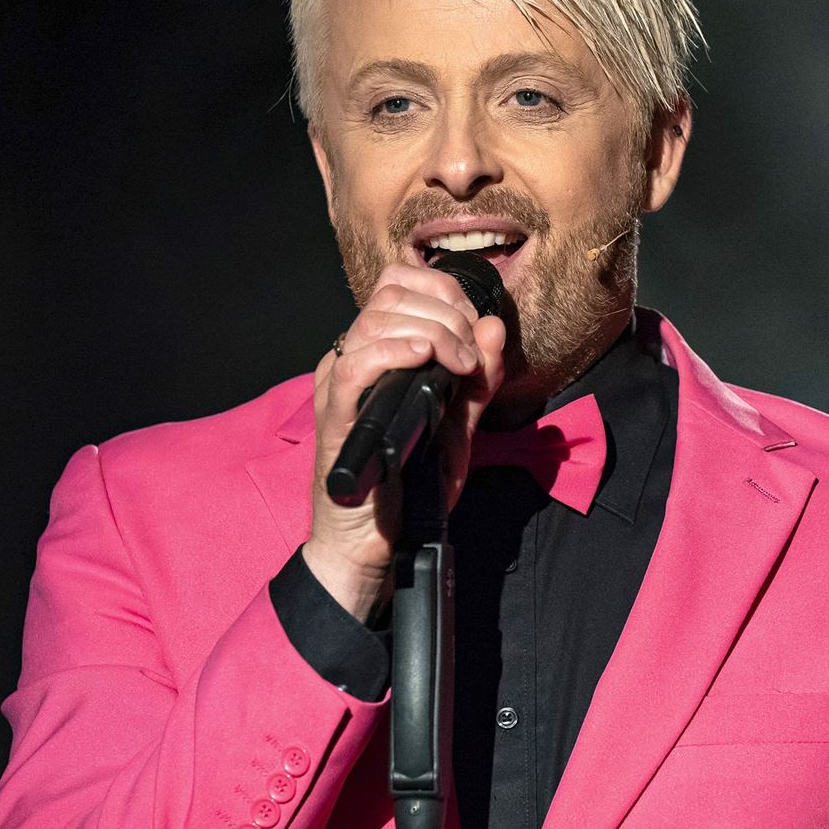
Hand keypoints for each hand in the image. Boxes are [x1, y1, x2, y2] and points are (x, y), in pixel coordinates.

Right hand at [304, 262, 505, 619]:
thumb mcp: (458, 426)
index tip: (476, 325)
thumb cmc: (410, 488)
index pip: (399, 284)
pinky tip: (424, 362)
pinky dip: (394, 352)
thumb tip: (494, 327)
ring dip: (432, 331)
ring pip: (375, 319)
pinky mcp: (335, 416)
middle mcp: (353, 360)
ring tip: (459, 366)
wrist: (377, 544)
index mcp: (378, 354)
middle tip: (472, 354)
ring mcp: (339, 386)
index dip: (443, 290)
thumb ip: (478, 379)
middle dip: (447, 312)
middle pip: (392, 294)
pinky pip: (354, 364)